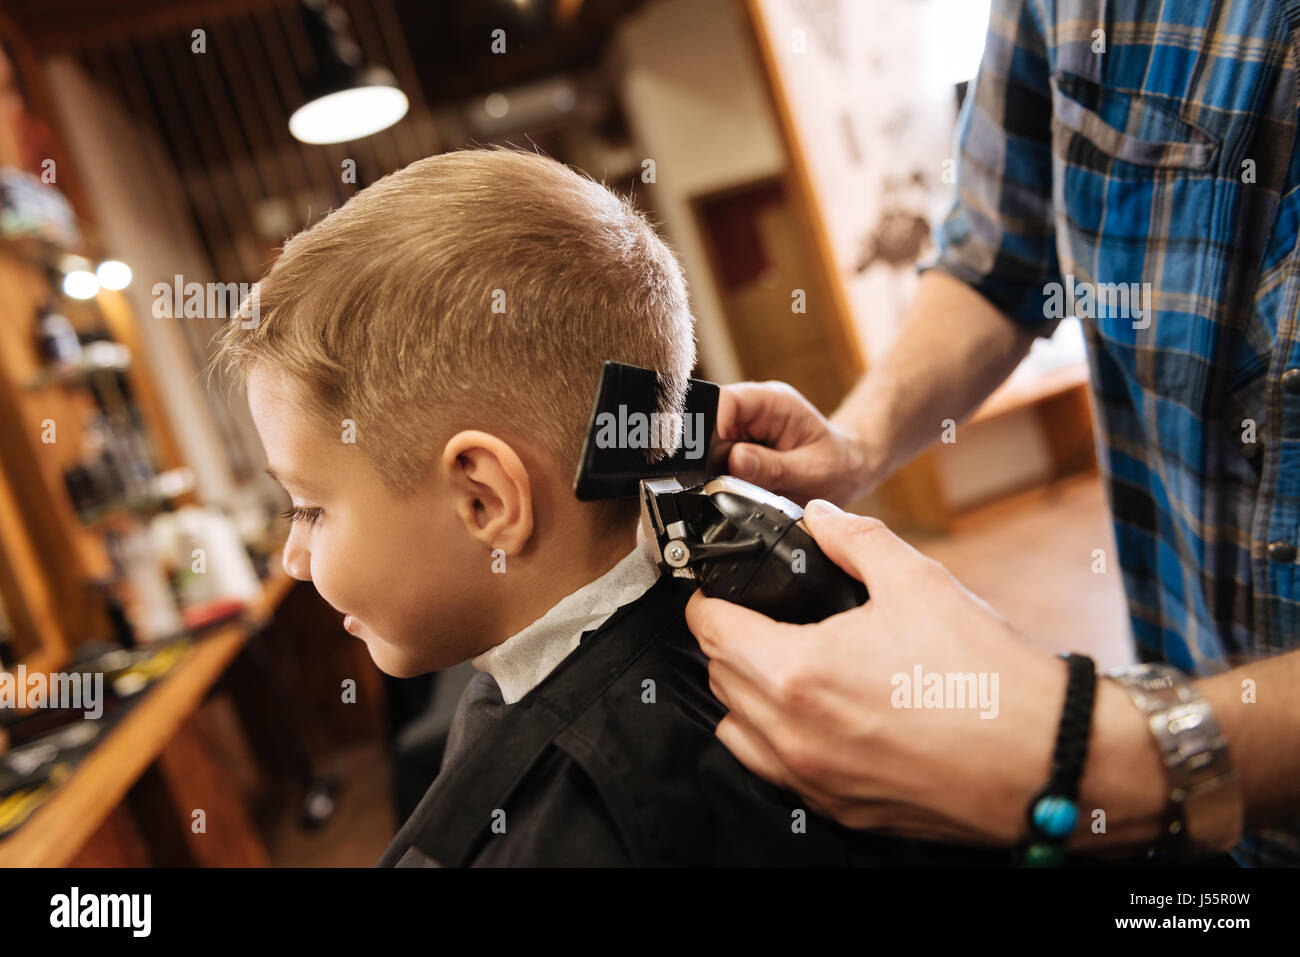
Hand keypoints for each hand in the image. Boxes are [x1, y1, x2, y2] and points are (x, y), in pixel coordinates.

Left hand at [686, 499, 1087, 845]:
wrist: (1048, 761)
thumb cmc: (987, 676)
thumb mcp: (918, 581)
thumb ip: (855, 538)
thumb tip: (820, 517)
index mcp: (799, 673)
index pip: (711, 632)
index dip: (709, 601)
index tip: (720, 589)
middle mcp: (793, 735)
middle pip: (719, 680)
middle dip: (727, 642)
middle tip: (758, 617)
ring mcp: (814, 780)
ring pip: (738, 732)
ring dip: (743, 695)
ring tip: (783, 665)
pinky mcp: (840, 809)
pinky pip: (775, 772)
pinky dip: (774, 740)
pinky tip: (813, 715)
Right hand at [716, 381, 876, 505]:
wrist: (845, 472)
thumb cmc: (836, 465)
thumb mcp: (811, 471)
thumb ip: (772, 467)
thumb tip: (735, 460)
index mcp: (774, 402)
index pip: (726, 400)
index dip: (713, 427)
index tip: (717, 460)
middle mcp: (753, 410)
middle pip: (709, 423)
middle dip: (714, 456)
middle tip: (737, 480)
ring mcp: (743, 429)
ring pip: (709, 446)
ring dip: (721, 470)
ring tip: (751, 484)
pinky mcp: (737, 447)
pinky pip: (717, 462)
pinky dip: (725, 477)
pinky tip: (746, 485)